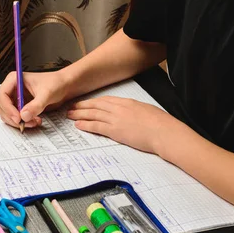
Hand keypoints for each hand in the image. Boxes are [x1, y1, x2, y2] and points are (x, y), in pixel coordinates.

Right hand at [0, 70, 68, 129]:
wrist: (64, 87)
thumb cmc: (56, 83)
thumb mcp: (47, 93)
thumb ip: (36, 105)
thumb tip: (24, 116)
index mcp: (14, 80)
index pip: (1, 96)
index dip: (7, 108)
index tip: (18, 118)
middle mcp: (12, 89)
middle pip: (2, 107)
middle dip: (13, 117)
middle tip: (26, 123)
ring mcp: (16, 98)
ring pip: (7, 114)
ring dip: (18, 122)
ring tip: (34, 122)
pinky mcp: (21, 106)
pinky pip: (15, 118)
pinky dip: (23, 122)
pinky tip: (35, 121)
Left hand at [67, 95, 187, 157]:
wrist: (164, 132)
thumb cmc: (161, 124)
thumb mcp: (147, 111)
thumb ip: (136, 111)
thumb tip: (132, 115)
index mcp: (128, 102)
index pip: (106, 100)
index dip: (94, 102)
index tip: (86, 103)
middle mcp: (119, 108)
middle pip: (96, 105)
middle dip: (82, 105)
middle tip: (71, 106)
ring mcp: (116, 119)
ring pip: (93, 114)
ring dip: (80, 114)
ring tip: (69, 115)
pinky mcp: (115, 131)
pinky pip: (96, 126)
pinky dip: (86, 125)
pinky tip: (78, 125)